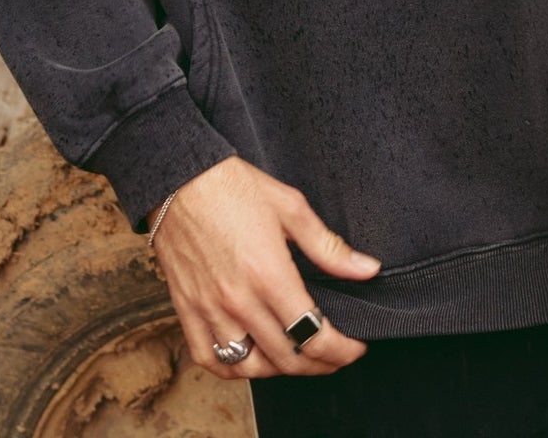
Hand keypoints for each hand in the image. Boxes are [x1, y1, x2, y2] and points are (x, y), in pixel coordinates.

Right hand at [150, 155, 381, 378]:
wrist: (179, 177)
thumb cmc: (234, 187)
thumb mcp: (291, 207)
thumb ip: (329, 247)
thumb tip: (368, 269)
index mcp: (269, 275)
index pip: (314, 335)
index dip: (341, 351)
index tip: (355, 348)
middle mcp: (239, 301)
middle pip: (287, 358)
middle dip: (320, 364)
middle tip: (334, 356)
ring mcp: (210, 309)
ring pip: (250, 367)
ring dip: (279, 370)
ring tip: (297, 357)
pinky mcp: (186, 309)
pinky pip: (209, 359)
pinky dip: (232, 369)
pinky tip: (249, 359)